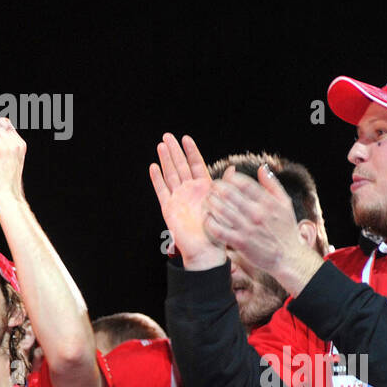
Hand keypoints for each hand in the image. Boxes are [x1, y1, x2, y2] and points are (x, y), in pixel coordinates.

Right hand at [149, 134, 224, 269]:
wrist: (205, 249)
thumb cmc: (218, 230)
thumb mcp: (225, 204)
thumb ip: (226, 185)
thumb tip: (233, 168)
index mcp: (205, 188)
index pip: (196, 164)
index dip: (191, 151)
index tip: (186, 138)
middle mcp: (190, 191)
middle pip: (180, 166)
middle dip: (174, 151)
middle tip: (167, 136)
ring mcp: (178, 198)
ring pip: (170, 174)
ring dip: (165, 160)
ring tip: (161, 145)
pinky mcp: (168, 208)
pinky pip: (161, 190)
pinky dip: (157, 179)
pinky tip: (153, 167)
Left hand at [203, 165, 322, 295]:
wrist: (289, 257)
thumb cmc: (286, 230)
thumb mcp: (286, 203)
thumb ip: (273, 185)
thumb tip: (261, 168)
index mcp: (267, 202)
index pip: (243, 182)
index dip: (230, 177)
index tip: (225, 178)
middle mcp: (257, 213)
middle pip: (229, 193)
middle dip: (217, 187)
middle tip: (213, 187)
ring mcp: (247, 228)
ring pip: (221, 209)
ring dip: (210, 202)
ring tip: (208, 200)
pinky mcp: (240, 243)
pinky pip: (219, 230)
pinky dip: (210, 222)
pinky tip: (208, 218)